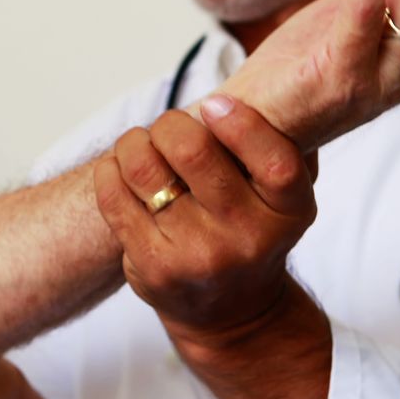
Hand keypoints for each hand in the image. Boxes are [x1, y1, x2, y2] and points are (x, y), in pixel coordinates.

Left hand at [95, 95, 316, 335]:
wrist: (230, 311)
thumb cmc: (250, 230)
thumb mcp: (282, 197)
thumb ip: (276, 144)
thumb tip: (259, 87)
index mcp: (289, 212)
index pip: (274, 161)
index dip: (240, 123)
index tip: (214, 104)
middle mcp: (247, 237)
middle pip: (194, 152)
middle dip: (170, 125)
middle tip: (168, 129)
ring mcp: (198, 256)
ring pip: (145, 169)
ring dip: (134, 144)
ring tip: (139, 147)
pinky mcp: (153, 267)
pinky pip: (114, 197)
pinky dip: (110, 171)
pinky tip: (119, 170)